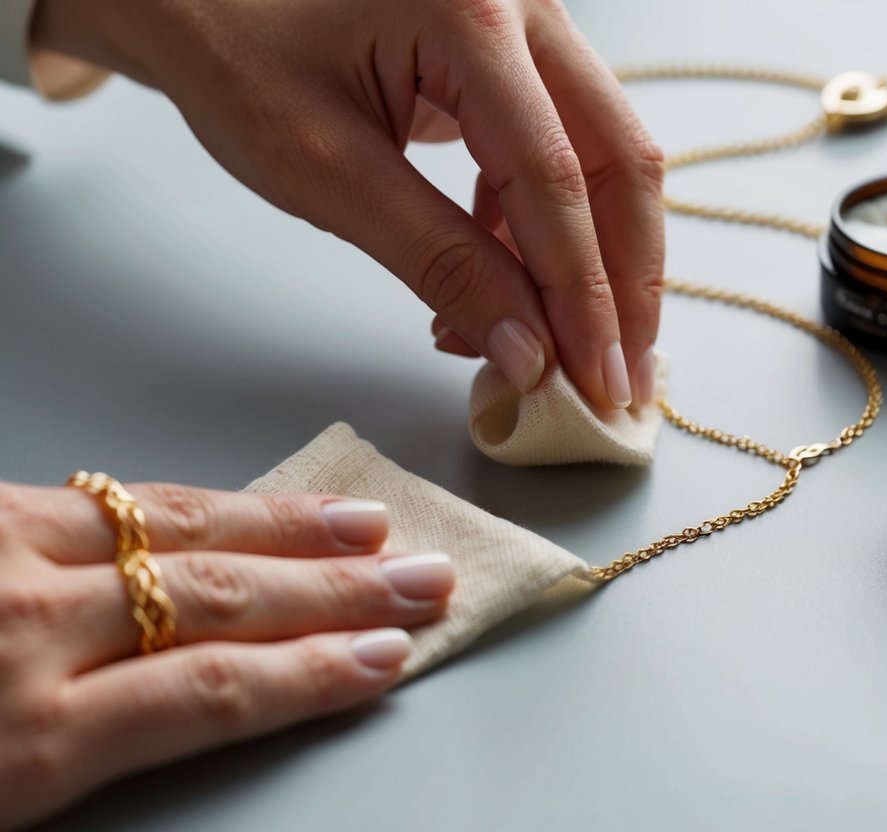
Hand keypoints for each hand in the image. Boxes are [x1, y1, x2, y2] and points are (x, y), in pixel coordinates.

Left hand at [0, 481, 454, 827]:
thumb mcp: (3, 810)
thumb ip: (84, 768)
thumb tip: (206, 713)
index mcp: (21, 745)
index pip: (214, 695)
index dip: (314, 673)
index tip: (386, 657)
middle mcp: (24, 634)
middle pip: (220, 603)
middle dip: (338, 590)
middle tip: (420, 579)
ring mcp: (1, 556)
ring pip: (179, 529)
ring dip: (289, 528)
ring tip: (367, 527)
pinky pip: (112, 495)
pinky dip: (198, 498)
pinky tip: (249, 503)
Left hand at [31, 0, 664, 409]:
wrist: (205, 0)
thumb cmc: (241, 59)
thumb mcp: (330, 173)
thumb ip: (440, 263)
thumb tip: (528, 353)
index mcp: (469, 14)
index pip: (554, 180)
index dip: (580, 296)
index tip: (593, 383)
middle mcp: (524, 5)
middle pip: (619, 162)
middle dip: (623, 284)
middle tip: (620, 378)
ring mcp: (531, 26)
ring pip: (607, 159)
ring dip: (598, 263)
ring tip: (569, 350)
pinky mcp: (521, 57)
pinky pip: (567, 152)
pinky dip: (550, 231)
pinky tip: (513, 289)